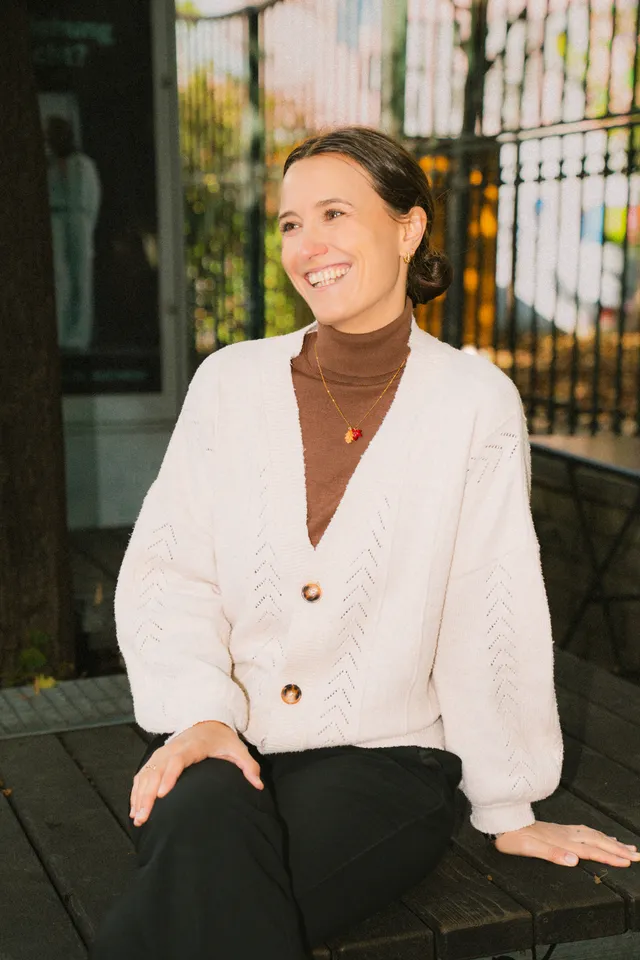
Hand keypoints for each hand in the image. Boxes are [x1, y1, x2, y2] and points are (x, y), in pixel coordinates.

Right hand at [130, 721, 262, 826]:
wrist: (207, 721)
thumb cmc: (222, 739)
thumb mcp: (238, 748)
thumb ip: (249, 766)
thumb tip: (259, 785)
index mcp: (192, 746)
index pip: (177, 761)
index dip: (169, 777)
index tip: (161, 795)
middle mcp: (174, 748)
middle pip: (157, 770)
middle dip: (147, 794)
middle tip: (143, 817)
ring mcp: (163, 752)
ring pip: (146, 773)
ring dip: (139, 795)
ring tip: (137, 818)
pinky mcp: (157, 757)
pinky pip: (143, 773)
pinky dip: (137, 790)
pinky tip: (135, 808)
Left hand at [494, 821, 639, 866]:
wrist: (501, 821)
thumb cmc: (513, 838)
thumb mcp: (529, 849)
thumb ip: (552, 853)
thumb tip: (574, 860)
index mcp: (562, 842)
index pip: (591, 850)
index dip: (610, 856)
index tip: (629, 861)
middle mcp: (565, 835)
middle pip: (597, 841)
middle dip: (618, 849)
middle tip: (637, 855)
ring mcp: (562, 830)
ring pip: (593, 835)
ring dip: (611, 841)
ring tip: (626, 846)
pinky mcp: (557, 829)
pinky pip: (584, 831)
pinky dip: (597, 834)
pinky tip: (600, 836)